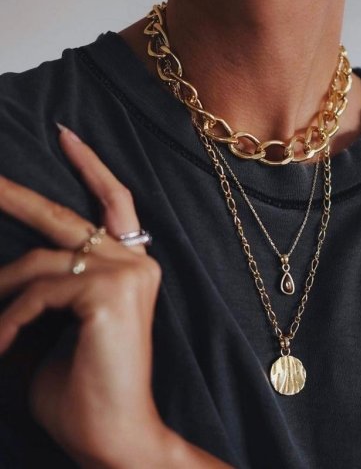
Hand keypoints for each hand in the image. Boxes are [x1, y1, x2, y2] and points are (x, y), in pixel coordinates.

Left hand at [0, 125, 232, 467]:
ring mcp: (127, 273)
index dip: (90, 166)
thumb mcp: (59, 323)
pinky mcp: (110, 293)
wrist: (115, 435)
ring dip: (4, 290)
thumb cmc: (86, 385)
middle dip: (17, 193)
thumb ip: (47, 286)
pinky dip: (12, 318)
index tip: (65, 135)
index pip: (113, 202)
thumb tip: (12, 267)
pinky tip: (5, 344)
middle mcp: (137, 260)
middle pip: (67, 214)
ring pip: (43, 258)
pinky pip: (41, 290)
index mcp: (132, 266)